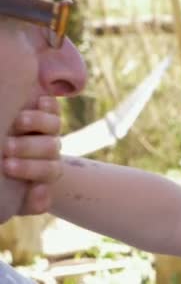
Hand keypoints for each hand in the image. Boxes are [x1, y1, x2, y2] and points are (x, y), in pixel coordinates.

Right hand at [2, 96, 61, 214]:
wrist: (4, 155)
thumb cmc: (5, 181)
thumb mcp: (13, 197)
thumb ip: (30, 202)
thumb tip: (41, 190)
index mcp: (46, 170)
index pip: (49, 171)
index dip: (31, 169)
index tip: (7, 167)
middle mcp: (50, 149)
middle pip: (51, 147)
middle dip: (30, 147)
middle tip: (7, 147)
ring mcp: (49, 128)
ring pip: (54, 125)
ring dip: (38, 122)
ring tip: (19, 121)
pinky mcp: (45, 109)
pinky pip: (52, 106)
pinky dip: (47, 104)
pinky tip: (38, 100)